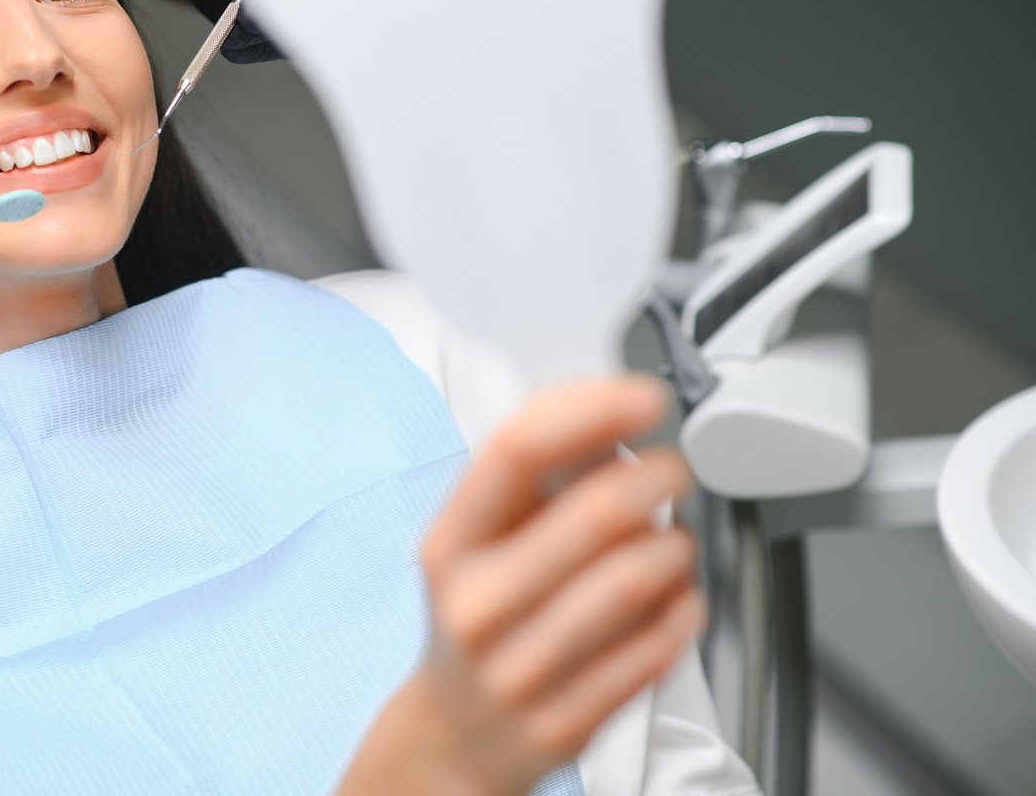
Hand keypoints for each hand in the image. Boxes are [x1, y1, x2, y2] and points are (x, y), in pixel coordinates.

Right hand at [341, 376, 700, 795]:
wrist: (456, 734)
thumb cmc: (479, 616)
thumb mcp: (476, 541)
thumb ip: (535, 481)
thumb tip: (612, 420)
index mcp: (448, 545)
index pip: (516, 449)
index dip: (592, 408)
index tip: (643, 396)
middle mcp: (476, 605)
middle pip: (597, 512)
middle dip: (659, 476)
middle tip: (672, 470)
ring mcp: (519, 670)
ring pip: (638, 578)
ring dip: (677, 545)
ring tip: (671, 541)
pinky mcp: (566, 722)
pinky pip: (656, 647)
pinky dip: (684, 608)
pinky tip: (673, 597)